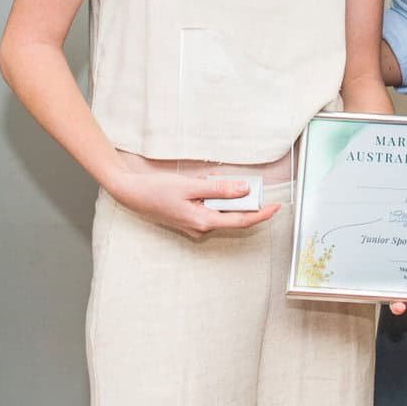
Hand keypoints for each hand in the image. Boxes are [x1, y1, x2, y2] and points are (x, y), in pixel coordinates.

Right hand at [106, 169, 276, 240]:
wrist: (131, 193)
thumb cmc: (156, 190)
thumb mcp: (190, 185)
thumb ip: (218, 189)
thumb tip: (243, 191)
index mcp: (203, 221)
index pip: (241, 220)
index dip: (261, 214)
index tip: (275, 207)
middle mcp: (200, 228)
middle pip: (230, 213)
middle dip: (233, 195)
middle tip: (223, 177)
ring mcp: (194, 226)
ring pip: (218, 209)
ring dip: (217, 193)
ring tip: (202, 179)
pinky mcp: (188, 220)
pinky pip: (207, 208)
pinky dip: (207, 195)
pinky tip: (198, 183)